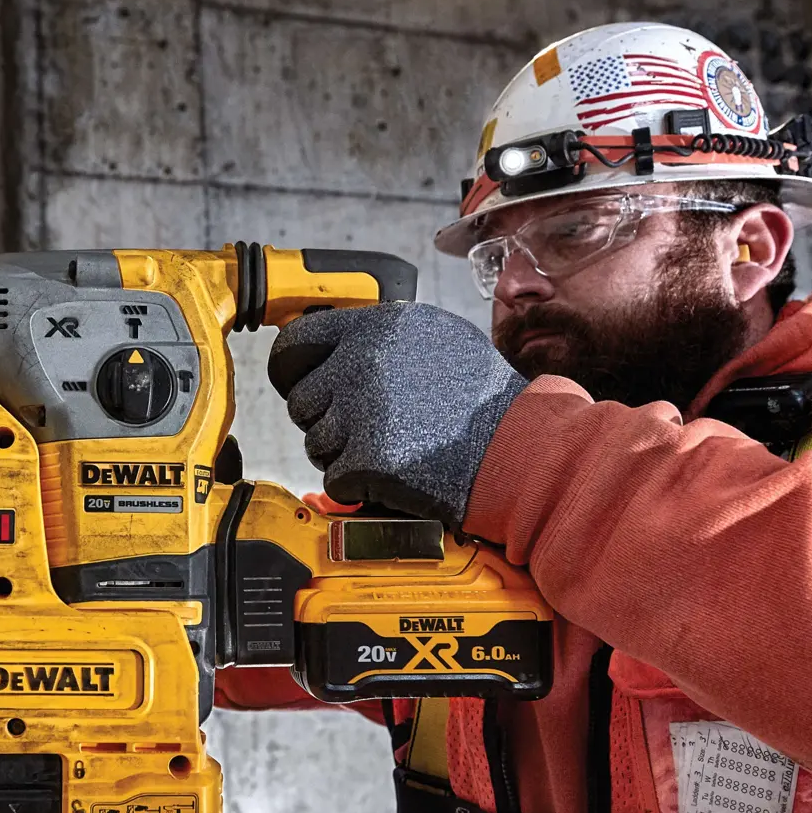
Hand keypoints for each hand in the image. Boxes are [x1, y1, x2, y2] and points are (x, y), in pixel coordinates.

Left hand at [267, 302, 527, 526]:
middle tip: (370, 430)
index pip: (295, 342)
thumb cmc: (484, 400)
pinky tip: (396, 474)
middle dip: (327, 421)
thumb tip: (333, 346)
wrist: (520, 447)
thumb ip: (381, 338)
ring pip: (316, 443)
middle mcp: (363, 362)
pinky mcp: (369, 457)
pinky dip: (360, 486)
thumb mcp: (436, 338)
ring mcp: (363, 410)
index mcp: (377, 326)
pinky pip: (336, 478)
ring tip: (393, 450)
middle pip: (302, 402)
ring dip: (344, 455)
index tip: (296, 385)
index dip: (291, 370)